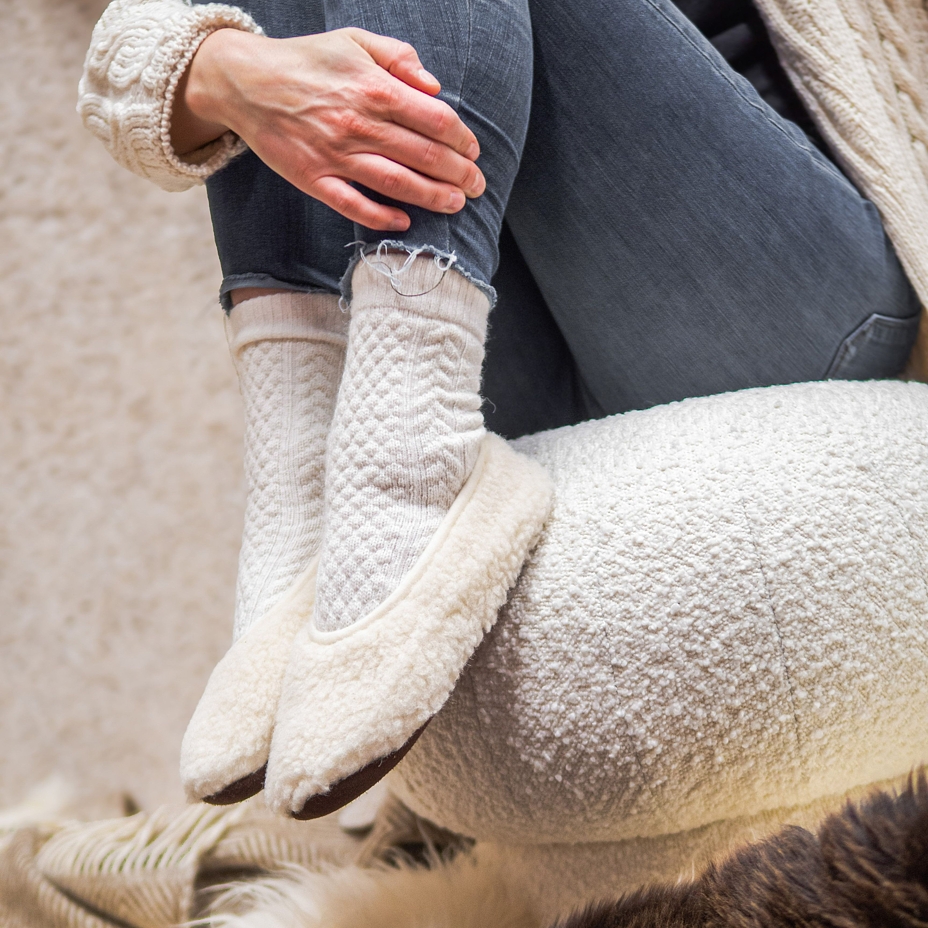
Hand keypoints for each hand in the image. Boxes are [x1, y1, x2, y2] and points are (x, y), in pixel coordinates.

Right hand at [171, 28, 485, 230]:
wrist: (245, 81)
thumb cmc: (307, 60)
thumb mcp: (355, 40)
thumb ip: (399, 57)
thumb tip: (434, 86)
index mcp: (375, 88)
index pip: (435, 119)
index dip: (462, 139)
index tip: (473, 151)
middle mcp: (359, 124)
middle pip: (424, 155)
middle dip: (458, 173)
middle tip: (477, 186)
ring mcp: (336, 155)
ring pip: (397, 183)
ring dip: (432, 197)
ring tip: (456, 204)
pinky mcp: (313, 179)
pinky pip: (353, 205)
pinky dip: (381, 217)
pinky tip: (404, 221)